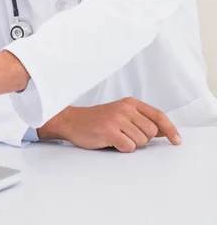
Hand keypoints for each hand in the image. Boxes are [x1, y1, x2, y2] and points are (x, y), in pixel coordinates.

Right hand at [37, 97, 180, 151]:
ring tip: (117, 137)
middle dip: (142, 139)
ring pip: (140, 141)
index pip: (158, 115)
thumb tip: (164, 131)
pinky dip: (122, 148)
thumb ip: (142, 120)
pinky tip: (112, 142)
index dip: (170, 129)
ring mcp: (117, 118)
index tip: (177, 141)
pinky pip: (128, 147)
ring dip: (131, 144)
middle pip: (151, 132)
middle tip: (126, 135)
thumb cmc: (99, 120)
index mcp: (130, 102)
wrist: (73, 121)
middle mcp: (125, 108)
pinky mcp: (109, 130)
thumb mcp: (122, 114)